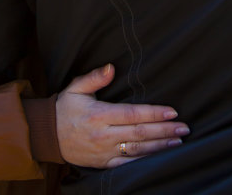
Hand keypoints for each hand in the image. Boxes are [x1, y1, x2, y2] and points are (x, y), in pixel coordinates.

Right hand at [55, 63, 189, 168]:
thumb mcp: (76, 88)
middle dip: (164, 131)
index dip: (154, 114)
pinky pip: (128, 164)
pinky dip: (145, 161)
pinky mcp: (104, 163)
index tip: (172, 112)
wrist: (46, 136)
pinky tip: (160, 156)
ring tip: (178, 141)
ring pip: (138, 150)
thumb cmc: (65, 109)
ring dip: (160, 146)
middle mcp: (104, 135)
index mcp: (99, 115)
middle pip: (140, 133)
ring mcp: (104, 152)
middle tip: (184, 128)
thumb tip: (112, 67)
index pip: (133, 114)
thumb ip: (95, 77)